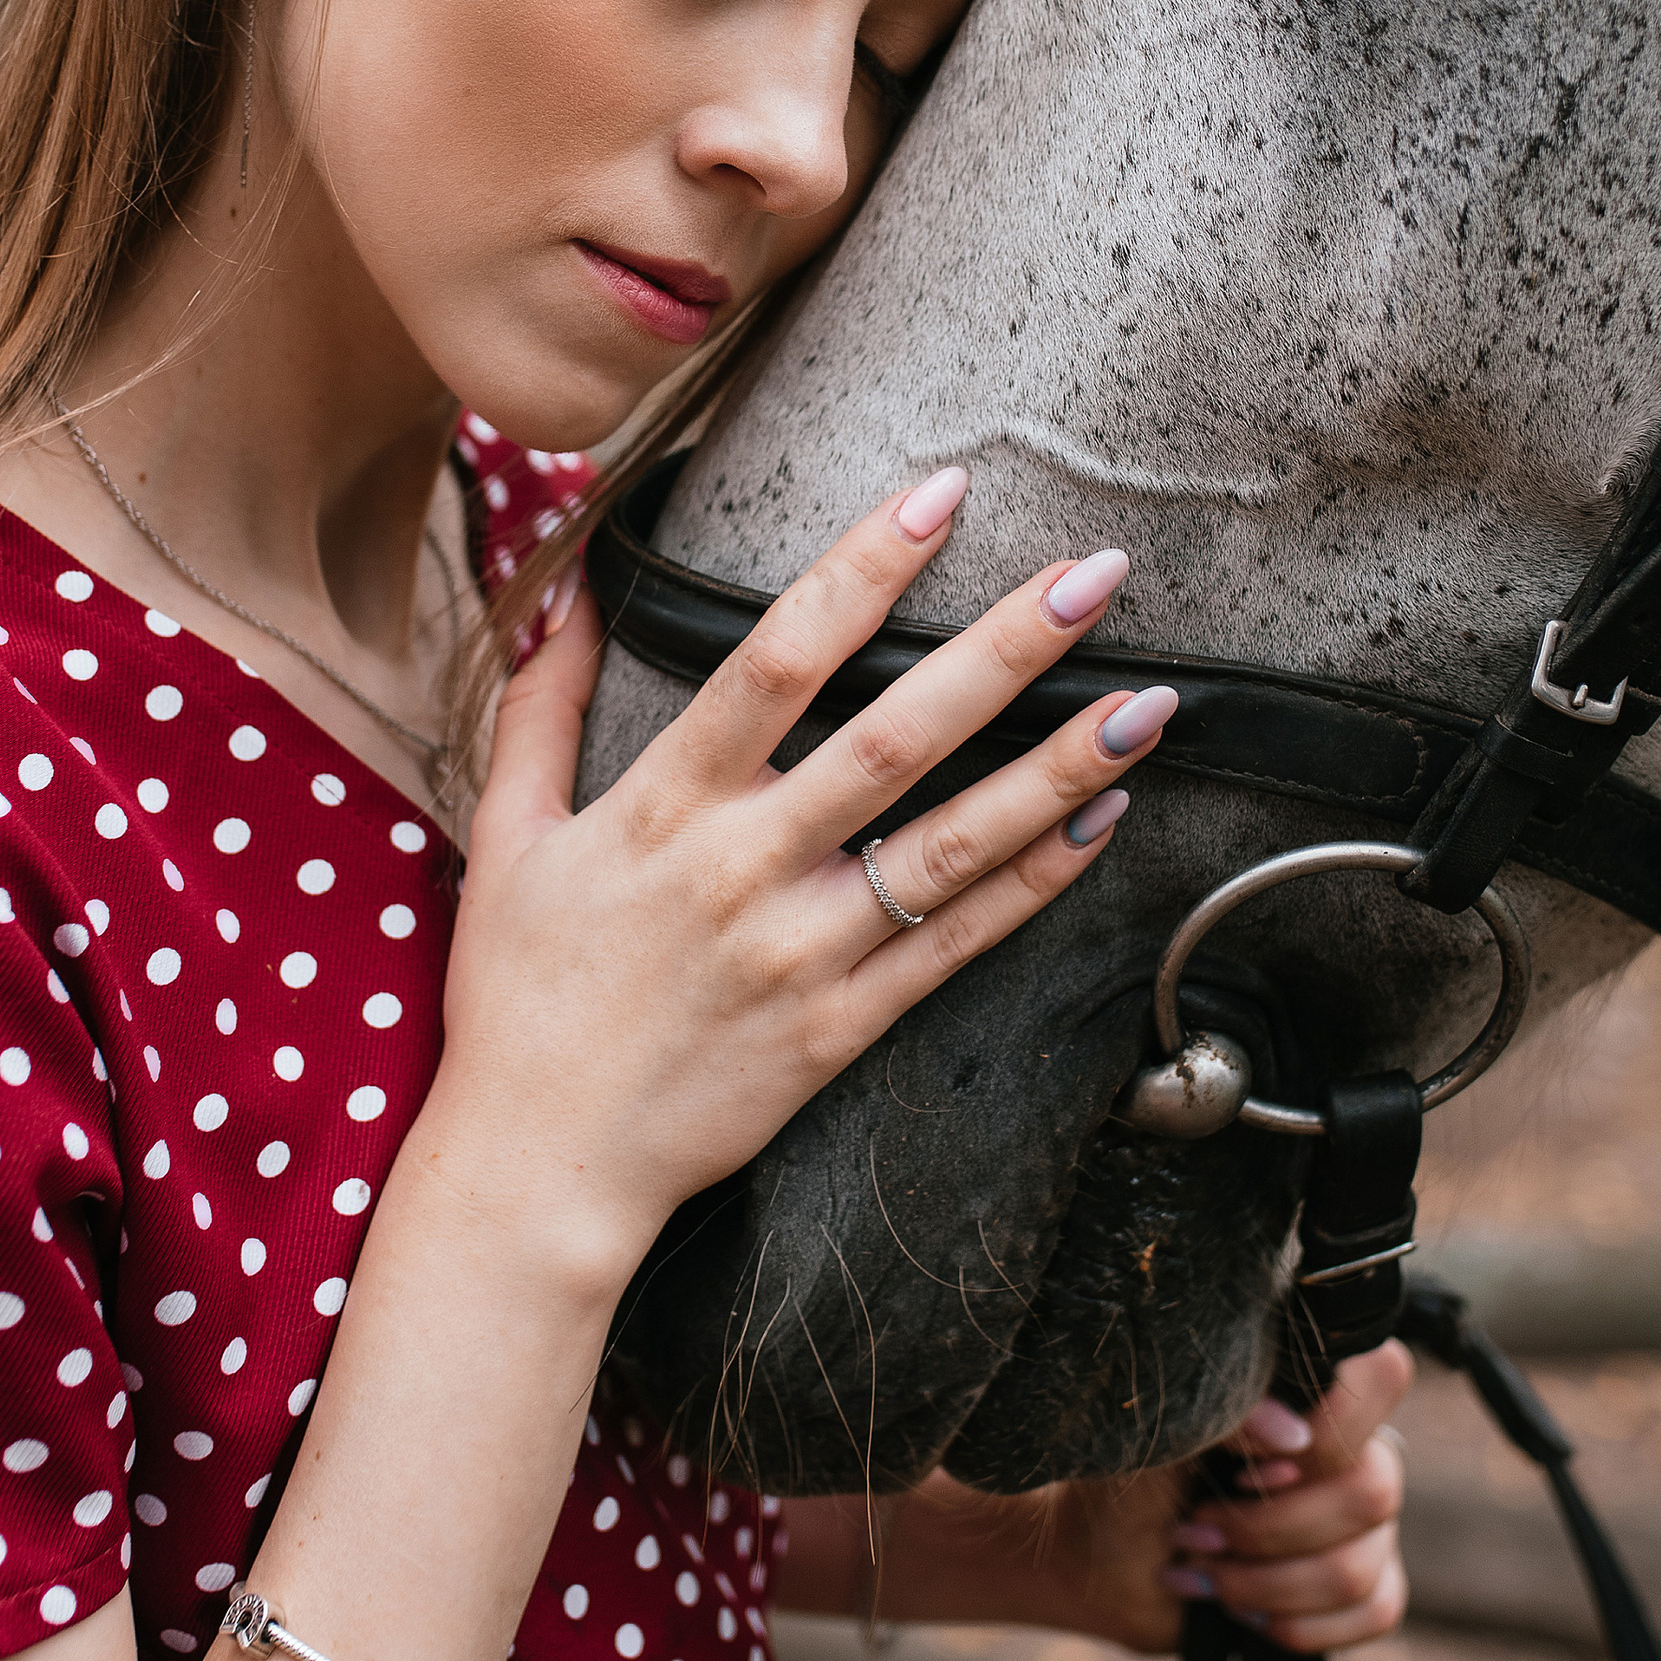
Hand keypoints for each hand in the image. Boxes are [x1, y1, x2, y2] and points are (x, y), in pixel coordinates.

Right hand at [423, 475, 1180, 1283]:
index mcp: (664, 809)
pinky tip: (1103, 822)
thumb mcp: (509, 838)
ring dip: (1058, 769)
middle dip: (1002, 650)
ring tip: (1151, 703)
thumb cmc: (519, 997)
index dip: (862, 569)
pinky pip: (959, 947)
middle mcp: (744, 873)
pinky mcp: (843, 1031)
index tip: (939, 493)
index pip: (776, 659)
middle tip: (1095, 574)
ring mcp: (804, 957)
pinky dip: (1037, 883)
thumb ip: (542, 706)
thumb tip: (567, 589)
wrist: (543, 1167)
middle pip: (893, 740)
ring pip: (954, 847)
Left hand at [1042, 1344, 1411, 1657]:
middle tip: (1198, 1529)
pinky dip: (1297, 1624)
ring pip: (1358, 1567)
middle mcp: (1351, 1455)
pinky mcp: (1360, 1589)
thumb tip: (1292, 1435)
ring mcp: (1362, 1526)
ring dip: (1264, 1583)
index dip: (1331, 1427)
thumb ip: (1227, 1417)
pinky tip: (1242, 1610)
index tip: (1251, 1463)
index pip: (1380, 1377)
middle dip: (1268, 1528)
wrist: (1108, 1563)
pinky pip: (1374, 1612)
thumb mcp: (1165, 1438)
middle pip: (1370, 1493)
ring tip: (1204, 1571)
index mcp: (1310, 1400)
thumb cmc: (1136, 1485)